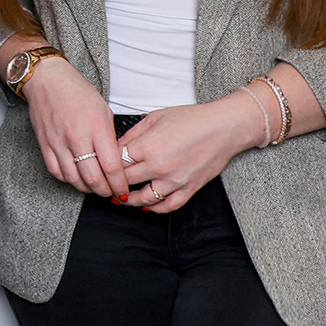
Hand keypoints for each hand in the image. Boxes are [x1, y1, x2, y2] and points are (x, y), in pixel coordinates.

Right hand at [12, 53, 124, 198]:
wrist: (47, 80)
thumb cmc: (77, 91)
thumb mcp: (104, 111)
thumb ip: (109, 137)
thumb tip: (115, 159)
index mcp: (96, 128)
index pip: (112, 167)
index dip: (120, 184)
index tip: (123, 190)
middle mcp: (77, 138)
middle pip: (93, 178)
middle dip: (105, 191)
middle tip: (111, 192)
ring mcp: (59, 143)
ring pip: (74, 179)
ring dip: (87, 188)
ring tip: (95, 187)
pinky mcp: (45, 144)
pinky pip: (57, 171)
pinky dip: (68, 179)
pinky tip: (76, 178)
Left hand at [115, 93, 265, 213]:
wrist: (224, 128)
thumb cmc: (192, 119)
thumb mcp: (155, 117)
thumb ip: (133, 134)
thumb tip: (116, 145)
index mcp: (148, 146)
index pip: (117, 161)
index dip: (107, 163)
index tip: (102, 165)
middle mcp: (159, 166)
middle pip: (126, 180)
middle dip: (114, 182)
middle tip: (106, 183)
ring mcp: (175, 180)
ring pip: (143, 199)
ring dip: (129, 200)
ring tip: (120, 197)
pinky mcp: (189, 189)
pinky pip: (167, 206)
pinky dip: (154, 208)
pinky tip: (146, 205)